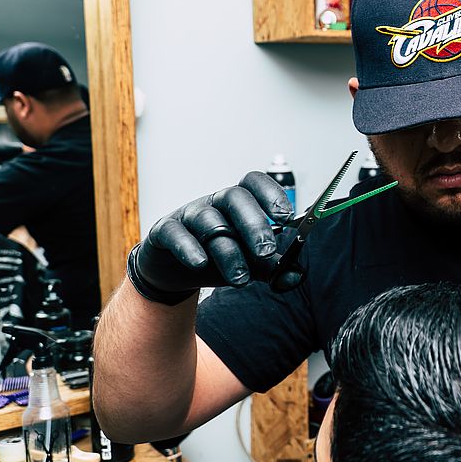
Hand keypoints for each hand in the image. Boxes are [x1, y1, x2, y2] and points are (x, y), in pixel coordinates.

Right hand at [126, 172, 295, 305]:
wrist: (175, 270)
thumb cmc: (217, 257)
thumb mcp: (248, 262)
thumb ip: (272, 267)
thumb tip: (296, 276)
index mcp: (238, 203)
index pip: (254, 183)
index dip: (271, 194)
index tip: (287, 217)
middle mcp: (214, 203)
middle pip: (235, 198)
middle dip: (254, 224)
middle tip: (266, 251)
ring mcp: (189, 214)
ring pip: (210, 223)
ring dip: (228, 251)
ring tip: (240, 278)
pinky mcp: (165, 231)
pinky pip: (176, 233)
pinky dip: (189, 248)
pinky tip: (200, 263)